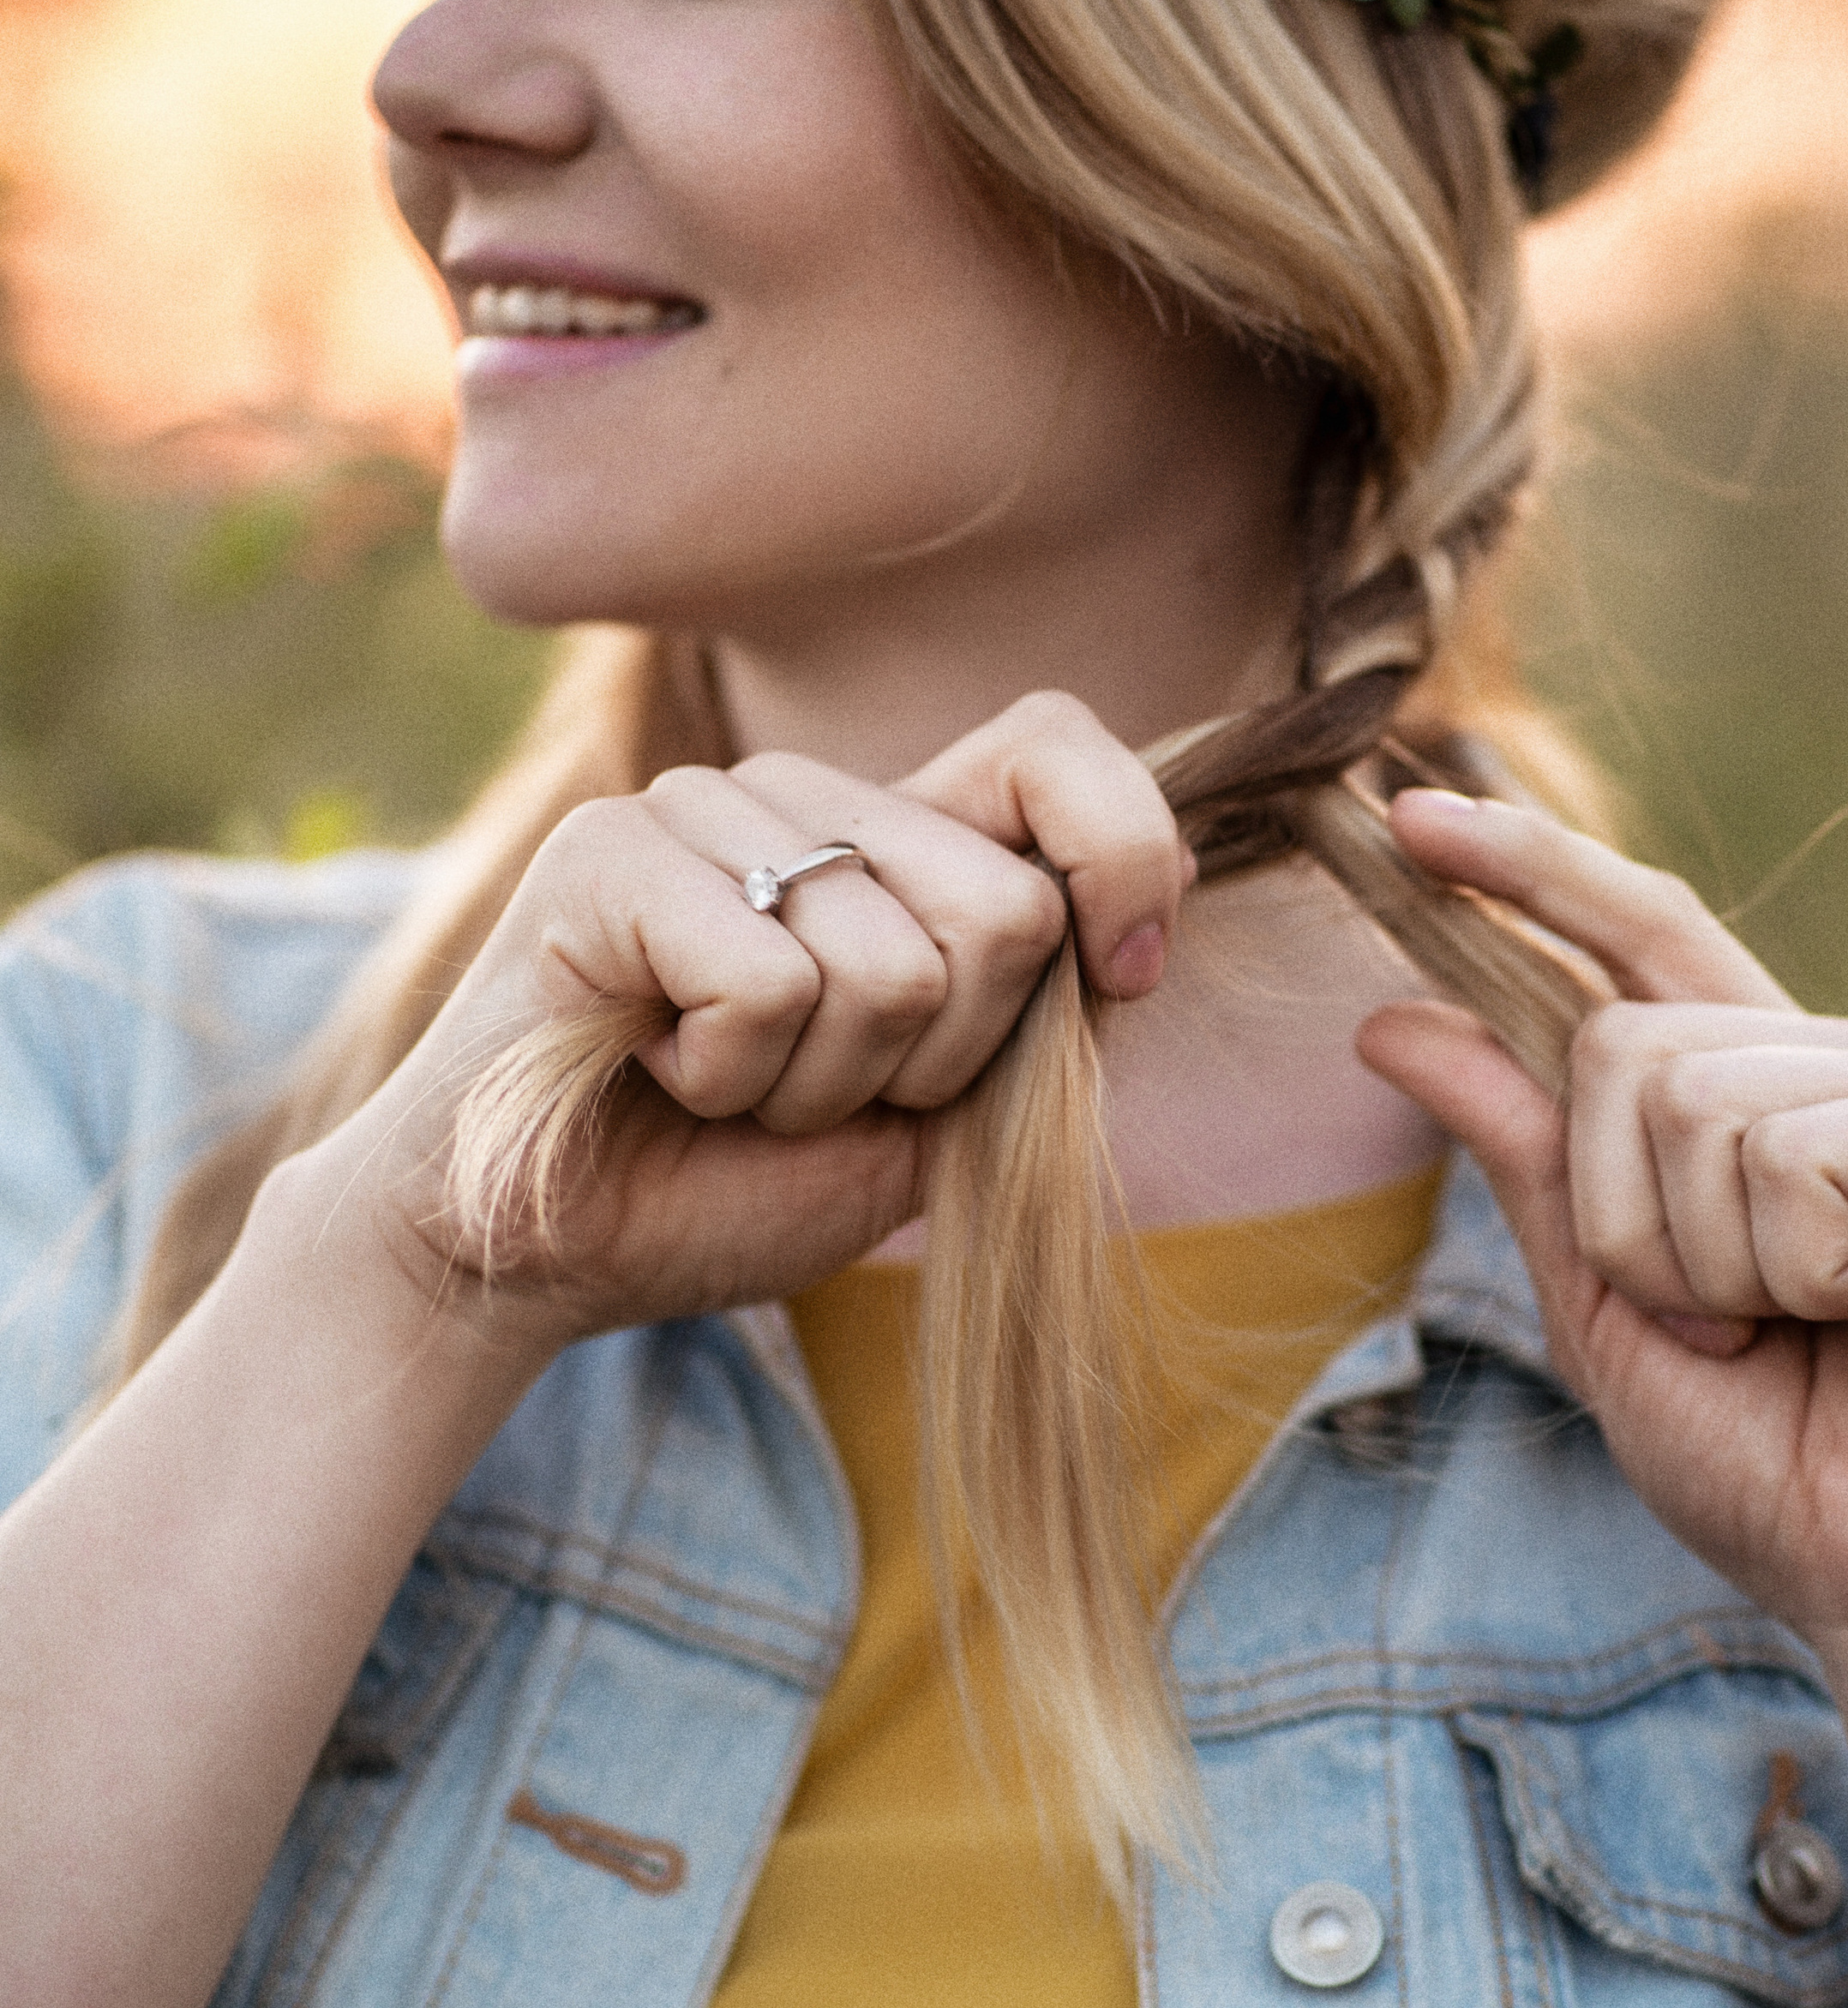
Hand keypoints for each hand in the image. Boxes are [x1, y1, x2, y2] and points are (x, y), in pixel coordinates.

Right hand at [318, 692, 1185, 1343]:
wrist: (534, 1260)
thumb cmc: (723, 1189)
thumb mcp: (928, 1116)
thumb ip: (1033, 1016)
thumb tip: (1152, 898)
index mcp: (884, 840)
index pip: (1051, 746)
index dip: (1122, 856)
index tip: (1122, 978)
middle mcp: (799, 797)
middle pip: (1004, 906)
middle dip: (938, 1060)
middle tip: (812, 1093)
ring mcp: (700, 809)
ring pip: (891, 964)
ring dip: (818, 1087)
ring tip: (721, 1089)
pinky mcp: (611, 852)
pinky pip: (771, 985)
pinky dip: (732, 1080)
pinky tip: (659, 1072)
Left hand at [1356, 790, 1847, 1644]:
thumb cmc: (1766, 1458)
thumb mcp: (1598, 1299)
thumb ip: (1522, 1154)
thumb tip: (1393, 1019)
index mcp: (1768, 1091)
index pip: (1643, 933)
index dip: (1532, 870)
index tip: (1408, 815)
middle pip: (1626, 1043)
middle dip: (1624, 1218)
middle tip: (1724, 1323)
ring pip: (1695, 1097)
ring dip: (1705, 1259)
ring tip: (1798, 1328)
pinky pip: (1790, 1151)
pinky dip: (1790, 1267)